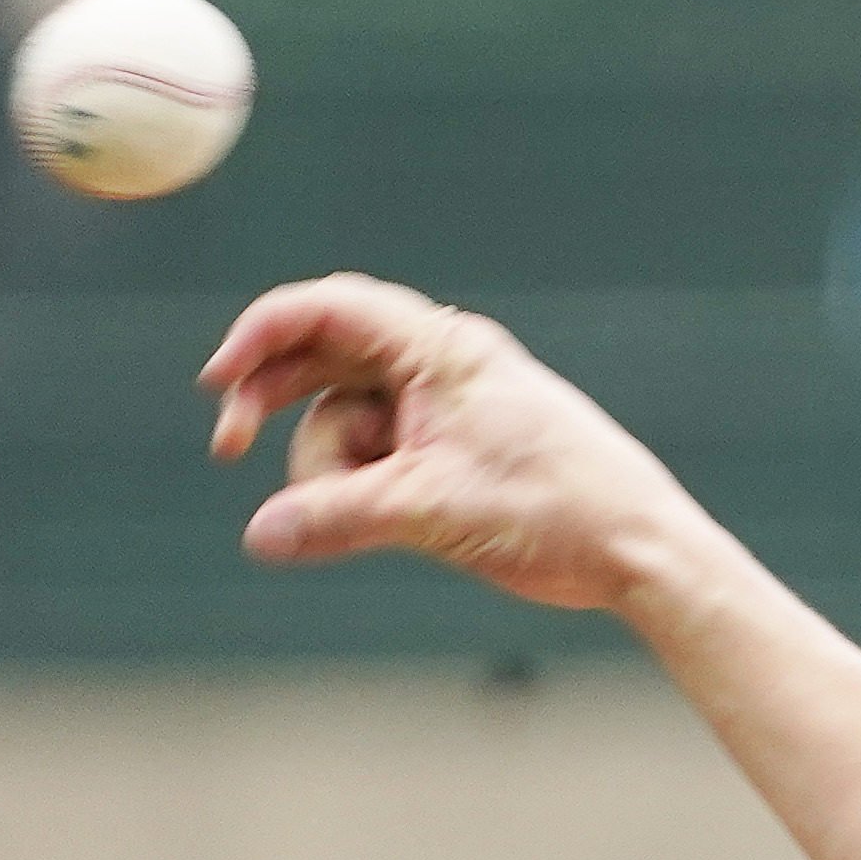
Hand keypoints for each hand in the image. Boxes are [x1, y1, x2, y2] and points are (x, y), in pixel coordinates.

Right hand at [200, 273, 721, 615]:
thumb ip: (338, 518)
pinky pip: (381, 455)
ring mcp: (449, 408)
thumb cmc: (557, 513)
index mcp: (442, 349)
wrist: (643, 551)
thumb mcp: (433, 512)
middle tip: (230, 449)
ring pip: (347, 418)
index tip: (218, 382)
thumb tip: (261, 536)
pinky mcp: (456, 451)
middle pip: (322, 359)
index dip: (260, 335)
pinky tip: (370, 521)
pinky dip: (361, 483)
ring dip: (331, 464)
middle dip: (274, 400)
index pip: (326, 308)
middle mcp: (442, 365)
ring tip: (362, 515)